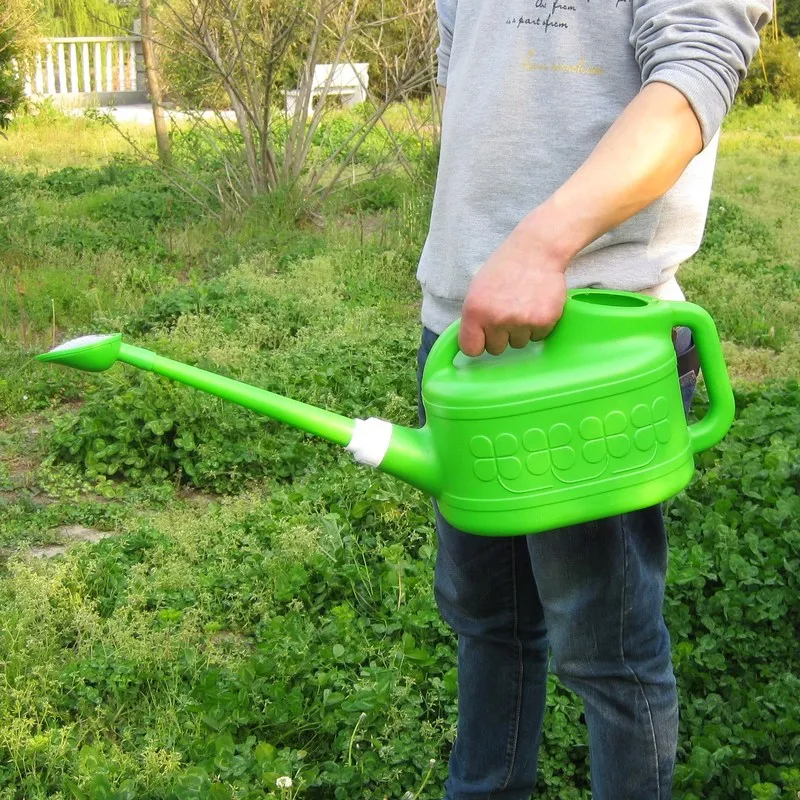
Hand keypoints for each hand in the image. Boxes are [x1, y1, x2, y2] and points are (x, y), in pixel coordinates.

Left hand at [459, 227, 568, 356]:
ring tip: (523, 306)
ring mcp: (521, 322)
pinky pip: (538, 337)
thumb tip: (473, 340)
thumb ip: (474, 317)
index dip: (478, 344)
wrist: (536, 251)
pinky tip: (536, 305)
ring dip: (520, 331)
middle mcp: (496, 319)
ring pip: (518, 344)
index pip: (471, 349)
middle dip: (501, 337)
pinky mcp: (543, 321)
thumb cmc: (504, 268)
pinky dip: (538, 326)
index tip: (483, 338)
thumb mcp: (477, 290)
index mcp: (474, 311)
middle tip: (507, 315)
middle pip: (496, 349)